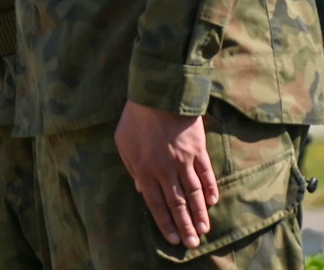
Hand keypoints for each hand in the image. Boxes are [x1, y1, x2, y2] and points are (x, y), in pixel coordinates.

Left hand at [115, 100, 217, 248]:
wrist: (158, 93)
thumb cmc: (136, 117)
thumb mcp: (124, 142)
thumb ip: (132, 167)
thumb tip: (140, 189)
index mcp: (144, 169)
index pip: (156, 203)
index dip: (165, 222)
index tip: (174, 239)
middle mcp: (164, 169)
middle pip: (177, 204)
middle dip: (185, 226)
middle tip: (193, 244)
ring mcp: (183, 160)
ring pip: (194, 193)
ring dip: (200, 213)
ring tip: (205, 229)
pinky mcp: (198, 150)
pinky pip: (206, 174)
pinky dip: (210, 189)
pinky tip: (212, 202)